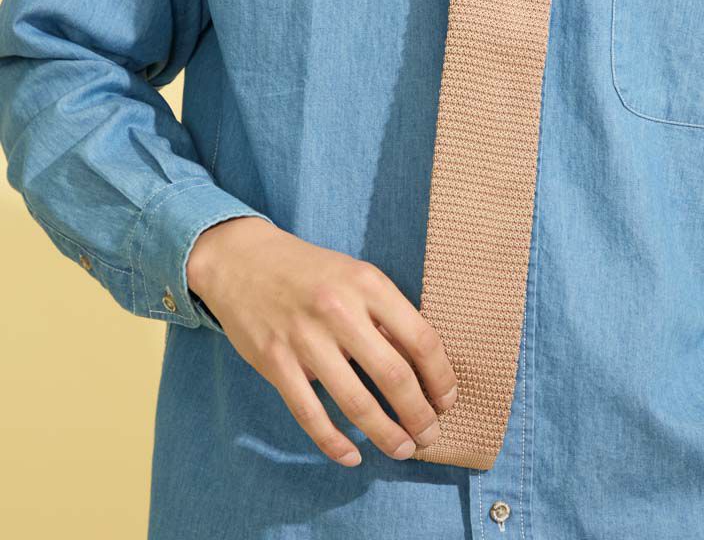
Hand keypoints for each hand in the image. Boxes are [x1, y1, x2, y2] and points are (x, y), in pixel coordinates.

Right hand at [186, 216, 457, 466]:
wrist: (243, 260)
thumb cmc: (311, 272)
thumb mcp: (355, 277)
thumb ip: (386, 316)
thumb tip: (423, 367)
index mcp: (368, 283)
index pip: (420, 338)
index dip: (440, 377)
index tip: (447, 401)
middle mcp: (339, 309)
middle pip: (394, 375)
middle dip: (419, 415)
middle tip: (430, 436)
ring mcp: (305, 338)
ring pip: (356, 402)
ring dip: (385, 434)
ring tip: (401, 449)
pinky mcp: (275, 362)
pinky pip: (310, 414)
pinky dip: (334, 442)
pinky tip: (352, 456)